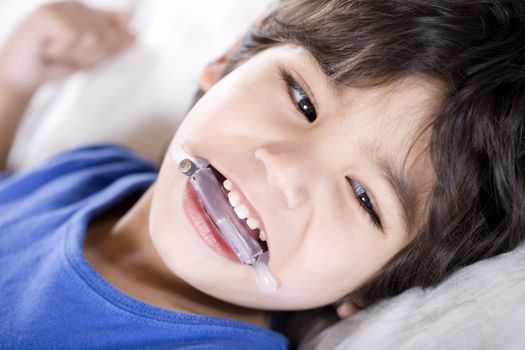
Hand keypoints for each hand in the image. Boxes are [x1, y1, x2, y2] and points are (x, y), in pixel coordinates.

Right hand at [0, 1, 134, 93]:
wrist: (22, 77)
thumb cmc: (54, 66)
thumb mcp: (88, 56)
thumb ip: (108, 44)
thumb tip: (134, 34)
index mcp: (84, 12)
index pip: (114, 22)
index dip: (117, 41)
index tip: (112, 50)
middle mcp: (72, 6)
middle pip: (106, 33)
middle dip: (93, 54)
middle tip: (71, 59)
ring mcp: (59, 8)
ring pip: (91, 35)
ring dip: (76, 54)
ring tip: (58, 55)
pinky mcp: (47, 14)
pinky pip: (72, 35)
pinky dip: (62, 50)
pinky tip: (49, 50)